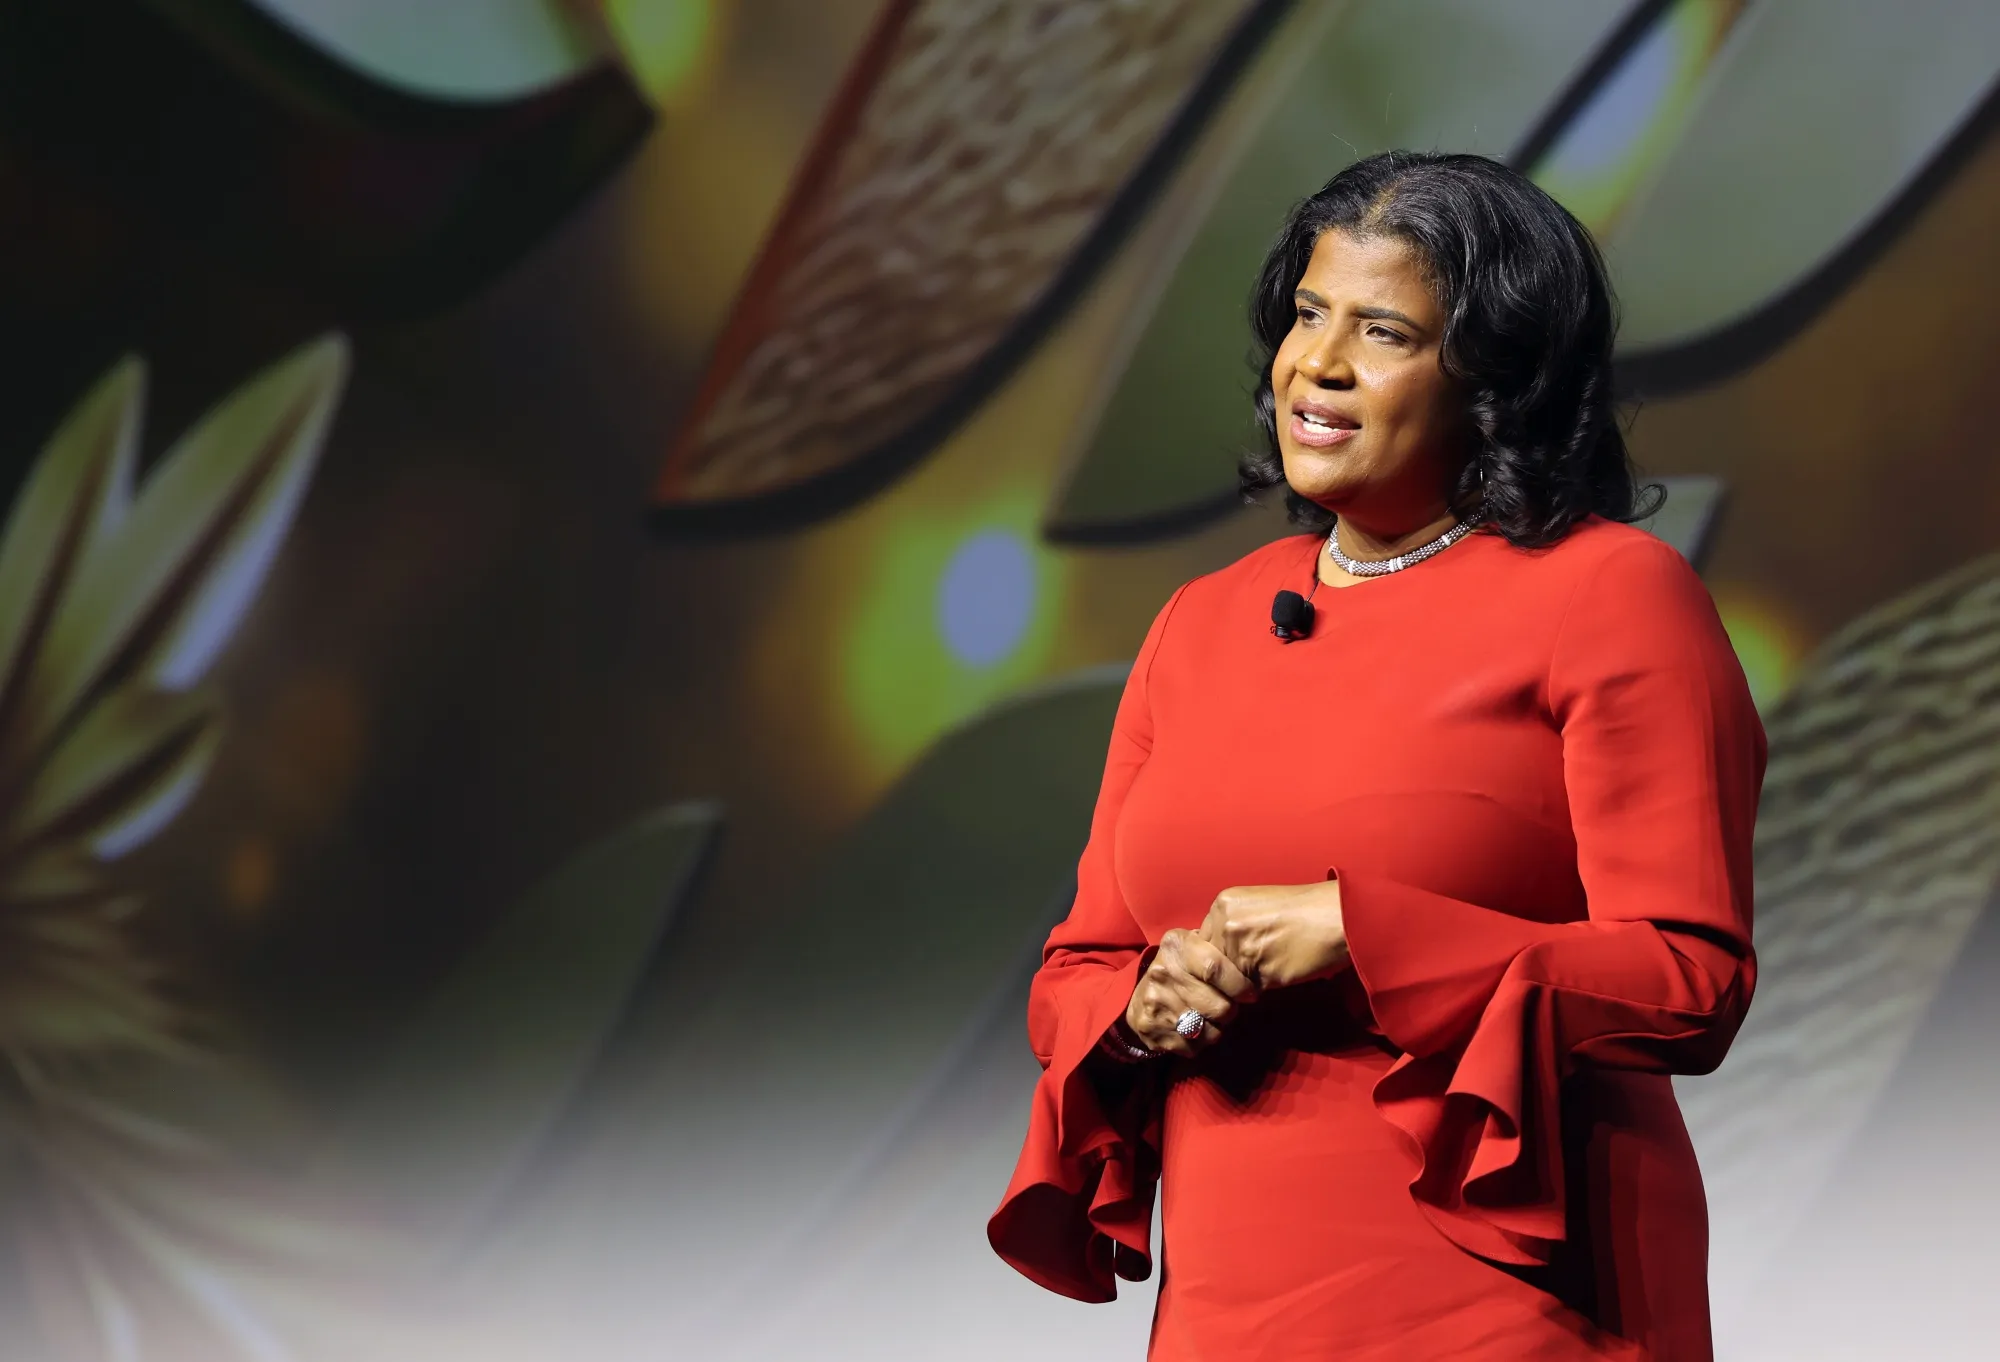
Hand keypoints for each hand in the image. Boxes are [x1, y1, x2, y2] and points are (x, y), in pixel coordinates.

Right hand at [1122, 928, 1257, 1054]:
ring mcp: (1155, 1003)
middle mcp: (1162, 973)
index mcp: (1177, 947)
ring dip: (1216, 1028)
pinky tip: (1193, 1029)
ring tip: (1208, 1018)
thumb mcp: (1195, 947)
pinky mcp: (1151, 1029)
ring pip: (1208, 1031)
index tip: (1249, 994)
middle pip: (1218, 1007)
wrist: (1138, 996)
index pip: (1215, 968)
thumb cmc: (1180, 969)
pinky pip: (1193, 1047)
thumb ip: (1221, 950)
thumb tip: (1252, 964)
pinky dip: (1199, 1043)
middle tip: (1227, 1007)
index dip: (1239, 986)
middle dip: (1230, 1011)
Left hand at [1197, 880, 1349, 989]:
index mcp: (1223, 905)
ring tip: (1271, 966)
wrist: (1340, 916)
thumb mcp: (1258, 906)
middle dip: (1227, 974)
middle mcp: (1226, 925)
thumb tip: (1217, 955)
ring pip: (1229, 981)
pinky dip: (1263, 989)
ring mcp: (1241, 950)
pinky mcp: (1260, 973)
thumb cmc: (1307, 910)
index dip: (1218, 957)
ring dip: (1244, 984)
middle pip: (1211, 964)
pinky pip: (1251, 991)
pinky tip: (1281, 971)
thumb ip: (1233, 926)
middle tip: (1252, 968)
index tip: (1233, 960)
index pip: (1202, 944)